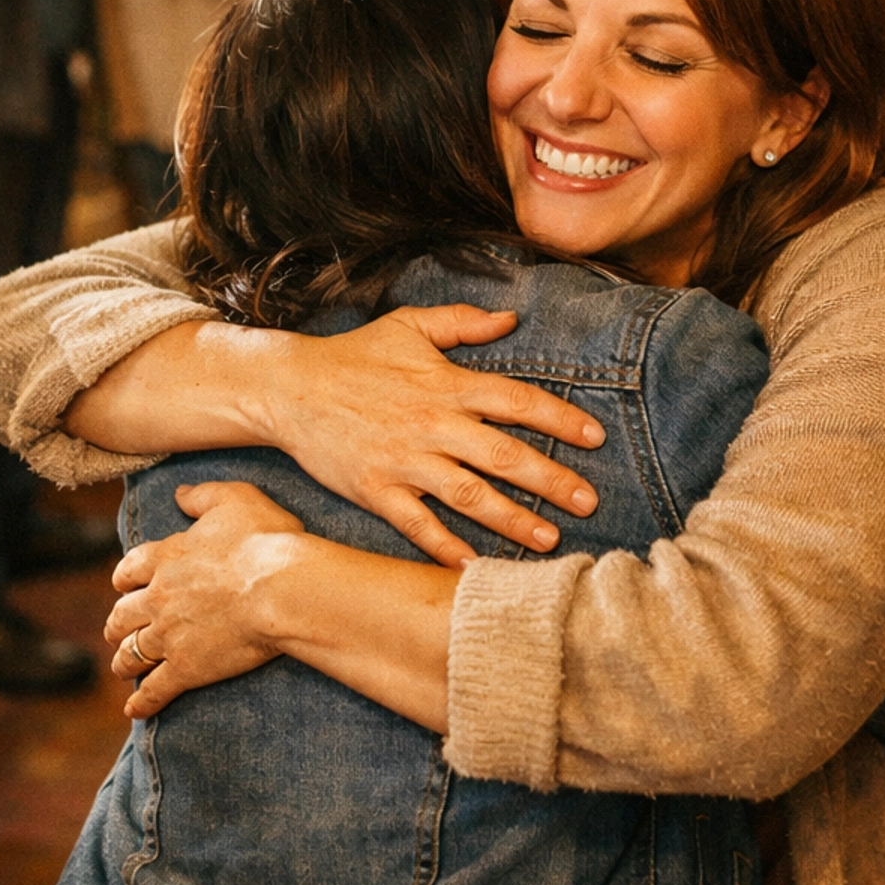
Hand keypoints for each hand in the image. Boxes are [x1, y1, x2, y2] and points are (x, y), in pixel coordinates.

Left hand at [107, 481, 306, 717]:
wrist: (282, 587)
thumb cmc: (264, 539)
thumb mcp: (235, 499)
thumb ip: (202, 495)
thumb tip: (179, 494)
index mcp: (165, 557)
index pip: (128, 570)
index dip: (123, 580)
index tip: (124, 586)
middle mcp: (158, 598)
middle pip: (121, 616)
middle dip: (117, 625)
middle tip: (117, 631)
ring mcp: (170, 635)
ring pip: (131, 654)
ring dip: (124, 661)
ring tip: (123, 668)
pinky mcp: (187, 668)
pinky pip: (154, 690)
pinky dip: (142, 702)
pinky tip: (134, 710)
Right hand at [253, 303, 607, 567]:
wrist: (289, 388)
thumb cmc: (353, 354)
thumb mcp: (409, 325)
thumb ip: (461, 323)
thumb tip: (510, 318)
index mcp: (446, 383)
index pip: (516, 400)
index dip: (559, 418)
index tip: (595, 438)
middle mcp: (432, 424)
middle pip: (503, 454)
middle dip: (551, 479)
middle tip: (588, 502)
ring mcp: (404, 461)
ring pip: (468, 495)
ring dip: (511, 519)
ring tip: (549, 539)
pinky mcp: (377, 490)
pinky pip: (418, 525)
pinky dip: (446, 548)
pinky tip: (475, 566)